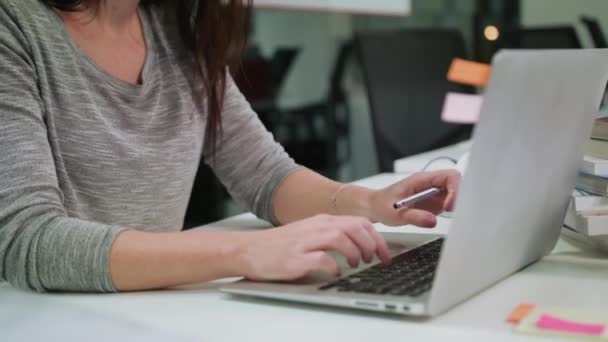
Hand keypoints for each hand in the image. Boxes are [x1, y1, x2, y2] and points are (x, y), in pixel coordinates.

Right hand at [235, 215, 391, 280]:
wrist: (249, 249)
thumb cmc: (279, 245)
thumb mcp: (310, 234)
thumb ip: (333, 235)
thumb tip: (361, 245)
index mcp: (322, 221)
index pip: (358, 221)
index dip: (376, 237)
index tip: (384, 252)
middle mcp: (316, 227)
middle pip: (354, 227)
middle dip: (371, 244)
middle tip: (375, 260)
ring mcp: (306, 241)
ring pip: (341, 237)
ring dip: (355, 253)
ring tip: (355, 264)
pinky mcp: (296, 258)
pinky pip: (323, 259)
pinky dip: (334, 267)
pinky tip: (335, 273)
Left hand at [369, 170, 459, 226]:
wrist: (375, 207)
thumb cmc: (382, 205)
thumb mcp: (395, 213)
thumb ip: (413, 217)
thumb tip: (432, 221)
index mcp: (422, 180)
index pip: (449, 176)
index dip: (455, 190)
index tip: (449, 206)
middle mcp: (431, 184)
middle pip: (457, 184)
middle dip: (460, 198)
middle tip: (452, 213)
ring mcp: (434, 193)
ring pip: (456, 194)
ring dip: (457, 205)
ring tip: (450, 217)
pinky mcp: (434, 203)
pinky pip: (450, 204)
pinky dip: (453, 212)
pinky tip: (447, 219)